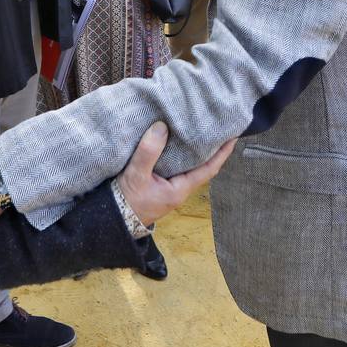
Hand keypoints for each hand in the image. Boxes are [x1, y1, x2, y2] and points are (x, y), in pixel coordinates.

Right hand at [117, 123, 236, 226]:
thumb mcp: (137, 175)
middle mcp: (179, 189)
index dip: (222, 153)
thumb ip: (149, 152)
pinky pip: (176, 166)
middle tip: (218, 127)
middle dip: (211, 148)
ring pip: (189, 166)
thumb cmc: (127, 200)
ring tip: (199, 129)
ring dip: (195, 150)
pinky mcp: (160, 184)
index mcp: (180, 189)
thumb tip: (162, 127)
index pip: (209, 169)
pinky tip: (176, 141)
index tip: (233, 137)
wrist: (112, 218)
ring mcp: (170, 188)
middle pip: (202, 166)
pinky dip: (180, 153)